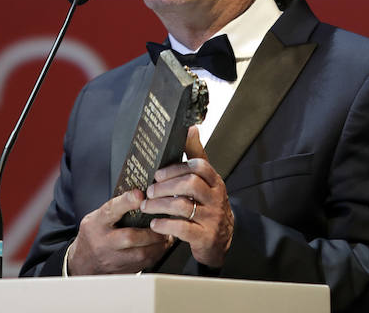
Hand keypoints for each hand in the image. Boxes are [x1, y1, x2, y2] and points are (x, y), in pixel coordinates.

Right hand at [68, 189, 172, 274]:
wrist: (84, 262)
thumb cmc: (95, 234)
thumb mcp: (99, 216)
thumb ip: (117, 207)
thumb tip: (141, 194)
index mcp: (97, 223)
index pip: (111, 210)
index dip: (126, 201)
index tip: (140, 194)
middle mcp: (104, 242)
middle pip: (129, 238)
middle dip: (150, 231)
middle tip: (163, 223)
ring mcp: (114, 258)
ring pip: (140, 254)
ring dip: (158, 244)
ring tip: (166, 235)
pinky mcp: (123, 270)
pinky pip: (144, 264)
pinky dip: (157, 254)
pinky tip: (161, 246)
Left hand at [141, 126, 233, 267]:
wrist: (221, 240)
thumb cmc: (208, 205)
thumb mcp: (206, 181)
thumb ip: (196, 155)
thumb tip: (191, 128)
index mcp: (215, 182)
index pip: (199, 166)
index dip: (176, 168)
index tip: (158, 174)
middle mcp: (216, 198)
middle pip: (190, 184)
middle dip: (165, 186)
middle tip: (149, 190)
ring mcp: (212, 217)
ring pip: (183, 206)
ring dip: (159, 205)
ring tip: (146, 206)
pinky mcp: (205, 236)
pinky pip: (182, 228)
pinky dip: (165, 224)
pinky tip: (155, 223)